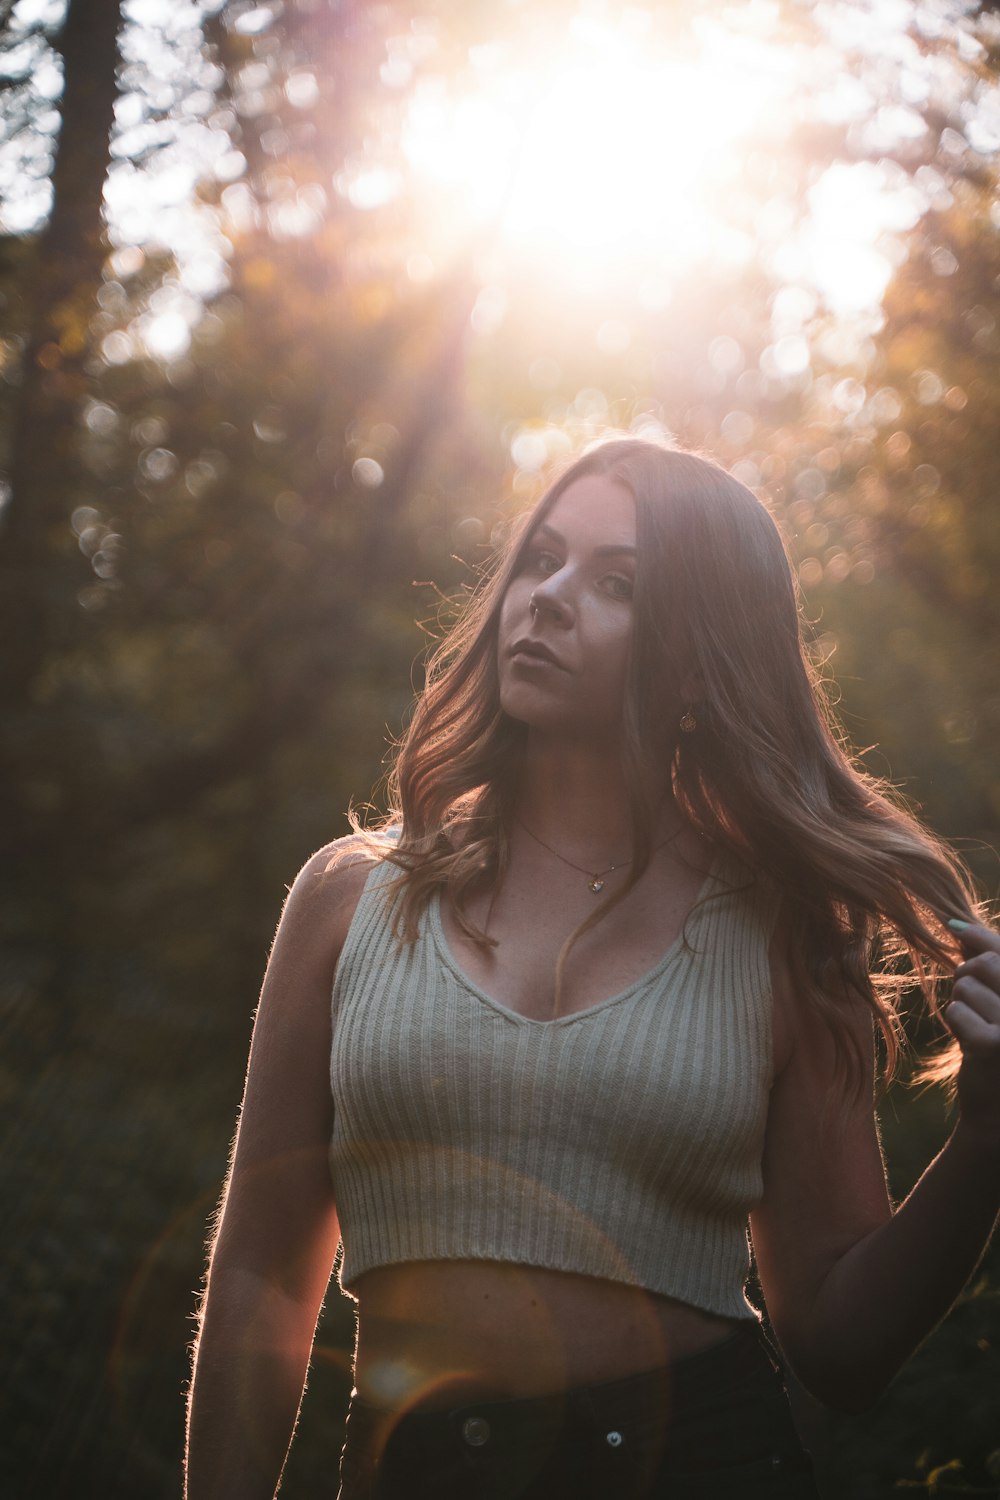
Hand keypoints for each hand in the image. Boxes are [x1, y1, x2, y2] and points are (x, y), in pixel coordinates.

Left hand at [945, 921, 999, 1156]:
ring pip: (965, 987)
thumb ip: (991, 963)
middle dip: (968, 977)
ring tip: (980, 1028)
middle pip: (985, 964)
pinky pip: (956, 1011)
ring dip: (963, 1004)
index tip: (954, 925)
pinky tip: (972, 1045)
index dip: (980, 936)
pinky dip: (956, 1025)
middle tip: (976, 1005)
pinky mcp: (992, 1045)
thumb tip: (956, 924)